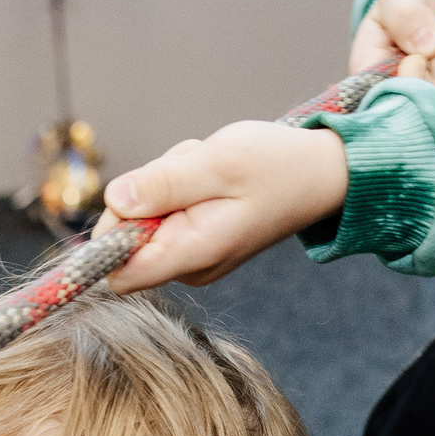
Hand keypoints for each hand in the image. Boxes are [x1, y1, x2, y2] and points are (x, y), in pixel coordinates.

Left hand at [96, 121, 350, 291]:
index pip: (118, 272)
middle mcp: (189, 266)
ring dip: (165, 184)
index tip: (137, 195)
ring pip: (146, 219)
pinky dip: (179, 187)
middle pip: (127, 240)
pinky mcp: (198, 239)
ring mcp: (193, 254)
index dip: (111, 234)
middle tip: (186, 170)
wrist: (323, 173)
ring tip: (206, 170)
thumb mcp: (217, 163)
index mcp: (192, 254)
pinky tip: (211, 176)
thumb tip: (114, 199)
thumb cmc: (278, 166)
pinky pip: (166, 213)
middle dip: (144, 195)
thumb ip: (162, 183)